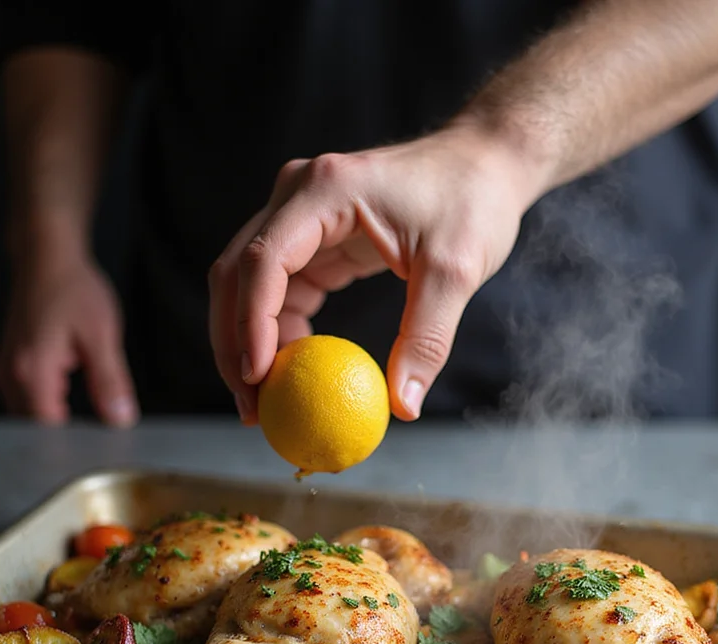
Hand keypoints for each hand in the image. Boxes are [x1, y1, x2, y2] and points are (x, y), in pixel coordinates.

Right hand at [0, 254, 138, 425]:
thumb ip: (110, 382)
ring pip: (32, 415)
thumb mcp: (102, 336)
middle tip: (103, 427)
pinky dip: (51, 402)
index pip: (49, 430)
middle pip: (38, 428)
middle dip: (69, 434)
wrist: (48, 259)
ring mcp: (8, 371)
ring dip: (59, 417)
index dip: (77, 442)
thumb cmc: (73, 289)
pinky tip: (72, 389)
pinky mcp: (12, 366)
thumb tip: (121, 420)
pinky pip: (28, 399)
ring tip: (89, 403)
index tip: (103, 442)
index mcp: (33, 370)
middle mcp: (12, 375)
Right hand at [208, 126, 531, 423]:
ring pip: (247, 285)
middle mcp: (298, 196)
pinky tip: (292, 373)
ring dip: (247, 344)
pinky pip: (278, 292)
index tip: (258, 377)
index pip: (264, 260)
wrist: (484, 164)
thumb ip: (426, 338)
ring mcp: (300, 216)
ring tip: (263, 401)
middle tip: (250, 406)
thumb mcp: (456, 271)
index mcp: (325, 191)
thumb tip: (403, 406)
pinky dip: (277, 334)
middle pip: (237, 273)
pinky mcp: (312, 240)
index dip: (251, 323)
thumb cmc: (473, 202)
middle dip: (233, 344)